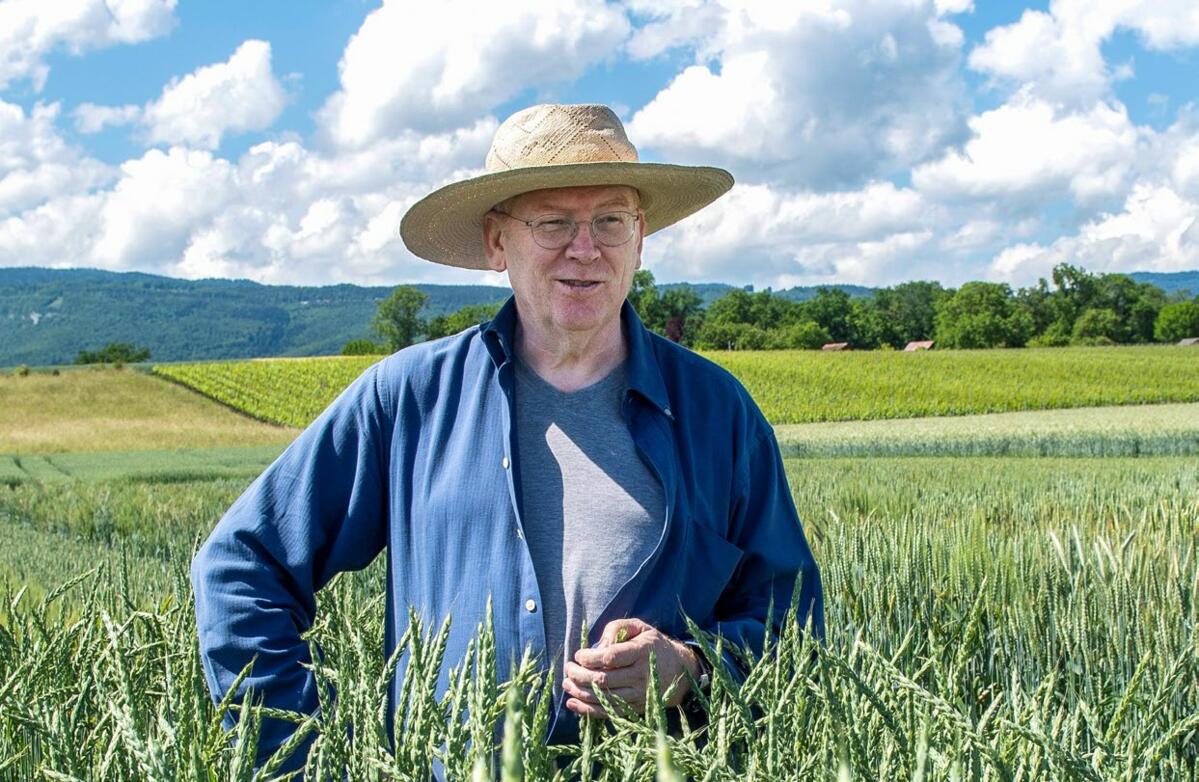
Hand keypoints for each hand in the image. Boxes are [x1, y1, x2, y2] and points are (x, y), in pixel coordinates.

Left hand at [563, 618, 699, 718]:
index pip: (611, 657)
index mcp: (641, 652)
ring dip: (580, 692)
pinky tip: (572, 703)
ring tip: (566, 683)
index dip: (590, 657)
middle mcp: (640, 676)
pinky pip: (608, 712)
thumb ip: (617, 628)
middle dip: (579, 675)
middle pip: (603, 679)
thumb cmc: (653, 645)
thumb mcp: (639, 627)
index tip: (579, 654)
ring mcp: (638, 695)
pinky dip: (587, 710)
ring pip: (603, 697)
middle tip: (568, 668)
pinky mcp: (635, 708)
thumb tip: (598, 645)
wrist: (679, 671)